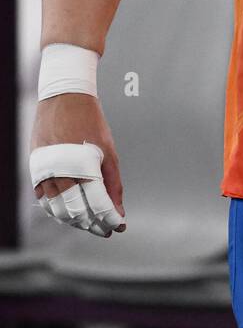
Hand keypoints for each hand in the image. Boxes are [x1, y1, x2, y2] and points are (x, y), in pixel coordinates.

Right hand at [30, 93, 125, 235]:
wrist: (64, 98)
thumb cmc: (91, 124)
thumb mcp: (108, 152)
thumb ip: (113, 185)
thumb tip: (119, 212)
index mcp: (85, 166)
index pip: (99, 205)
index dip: (111, 219)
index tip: (120, 226)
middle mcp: (62, 172)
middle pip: (78, 212)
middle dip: (95, 225)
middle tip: (107, 230)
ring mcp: (46, 172)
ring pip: (59, 210)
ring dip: (76, 222)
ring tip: (91, 224)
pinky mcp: (36, 169)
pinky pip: (44, 199)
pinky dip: (57, 211)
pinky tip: (70, 214)